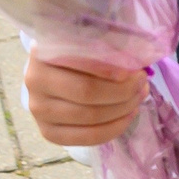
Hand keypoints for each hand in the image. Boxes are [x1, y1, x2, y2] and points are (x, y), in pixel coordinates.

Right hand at [22, 51, 147, 146]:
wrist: (55, 72)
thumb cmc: (80, 53)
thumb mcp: (90, 41)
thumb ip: (108, 47)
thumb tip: (137, 64)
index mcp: (44, 53)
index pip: (80, 63)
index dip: (111, 70)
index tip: (136, 71)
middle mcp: (35, 81)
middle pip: (87, 92)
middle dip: (124, 91)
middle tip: (143, 83)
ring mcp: (38, 109)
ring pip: (90, 117)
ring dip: (123, 109)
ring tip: (139, 97)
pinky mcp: (48, 131)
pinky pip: (87, 137)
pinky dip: (115, 128)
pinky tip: (128, 115)